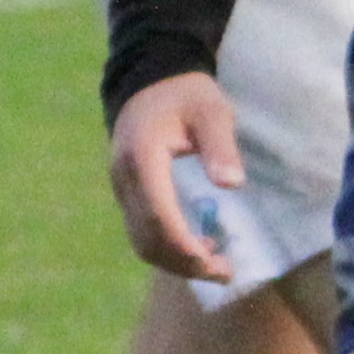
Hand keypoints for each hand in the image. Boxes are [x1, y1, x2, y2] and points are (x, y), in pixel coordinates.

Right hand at [107, 71, 242, 283]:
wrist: (149, 81)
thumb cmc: (186, 95)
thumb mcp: (212, 111)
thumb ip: (220, 145)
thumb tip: (231, 184)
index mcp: (142, 158)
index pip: (158, 215)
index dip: (184, 246)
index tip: (216, 262)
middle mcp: (125, 178)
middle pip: (147, 238)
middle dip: (185, 263)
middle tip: (226, 272)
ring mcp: (122, 189)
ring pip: (142, 242)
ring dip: (176, 262)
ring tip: (217, 267)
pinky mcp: (127, 194)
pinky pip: (142, 233)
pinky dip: (168, 249)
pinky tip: (199, 247)